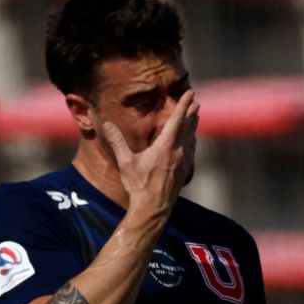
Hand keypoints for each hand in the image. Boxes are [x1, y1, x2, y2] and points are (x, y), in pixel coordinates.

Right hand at [101, 90, 198, 215]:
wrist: (153, 208)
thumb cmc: (138, 185)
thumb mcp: (126, 162)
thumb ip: (118, 141)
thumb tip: (107, 124)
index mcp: (165, 146)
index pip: (177, 120)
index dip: (184, 105)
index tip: (191, 94)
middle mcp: (178, 152)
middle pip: (188, 127)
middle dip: (191, 113)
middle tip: (196, 101)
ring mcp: (183, 162)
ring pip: (191, 139)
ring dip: (193, 126)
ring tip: (196, 117)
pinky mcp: (184, 172)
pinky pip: (191, 151)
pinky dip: (192, 141)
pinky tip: (192, 142)